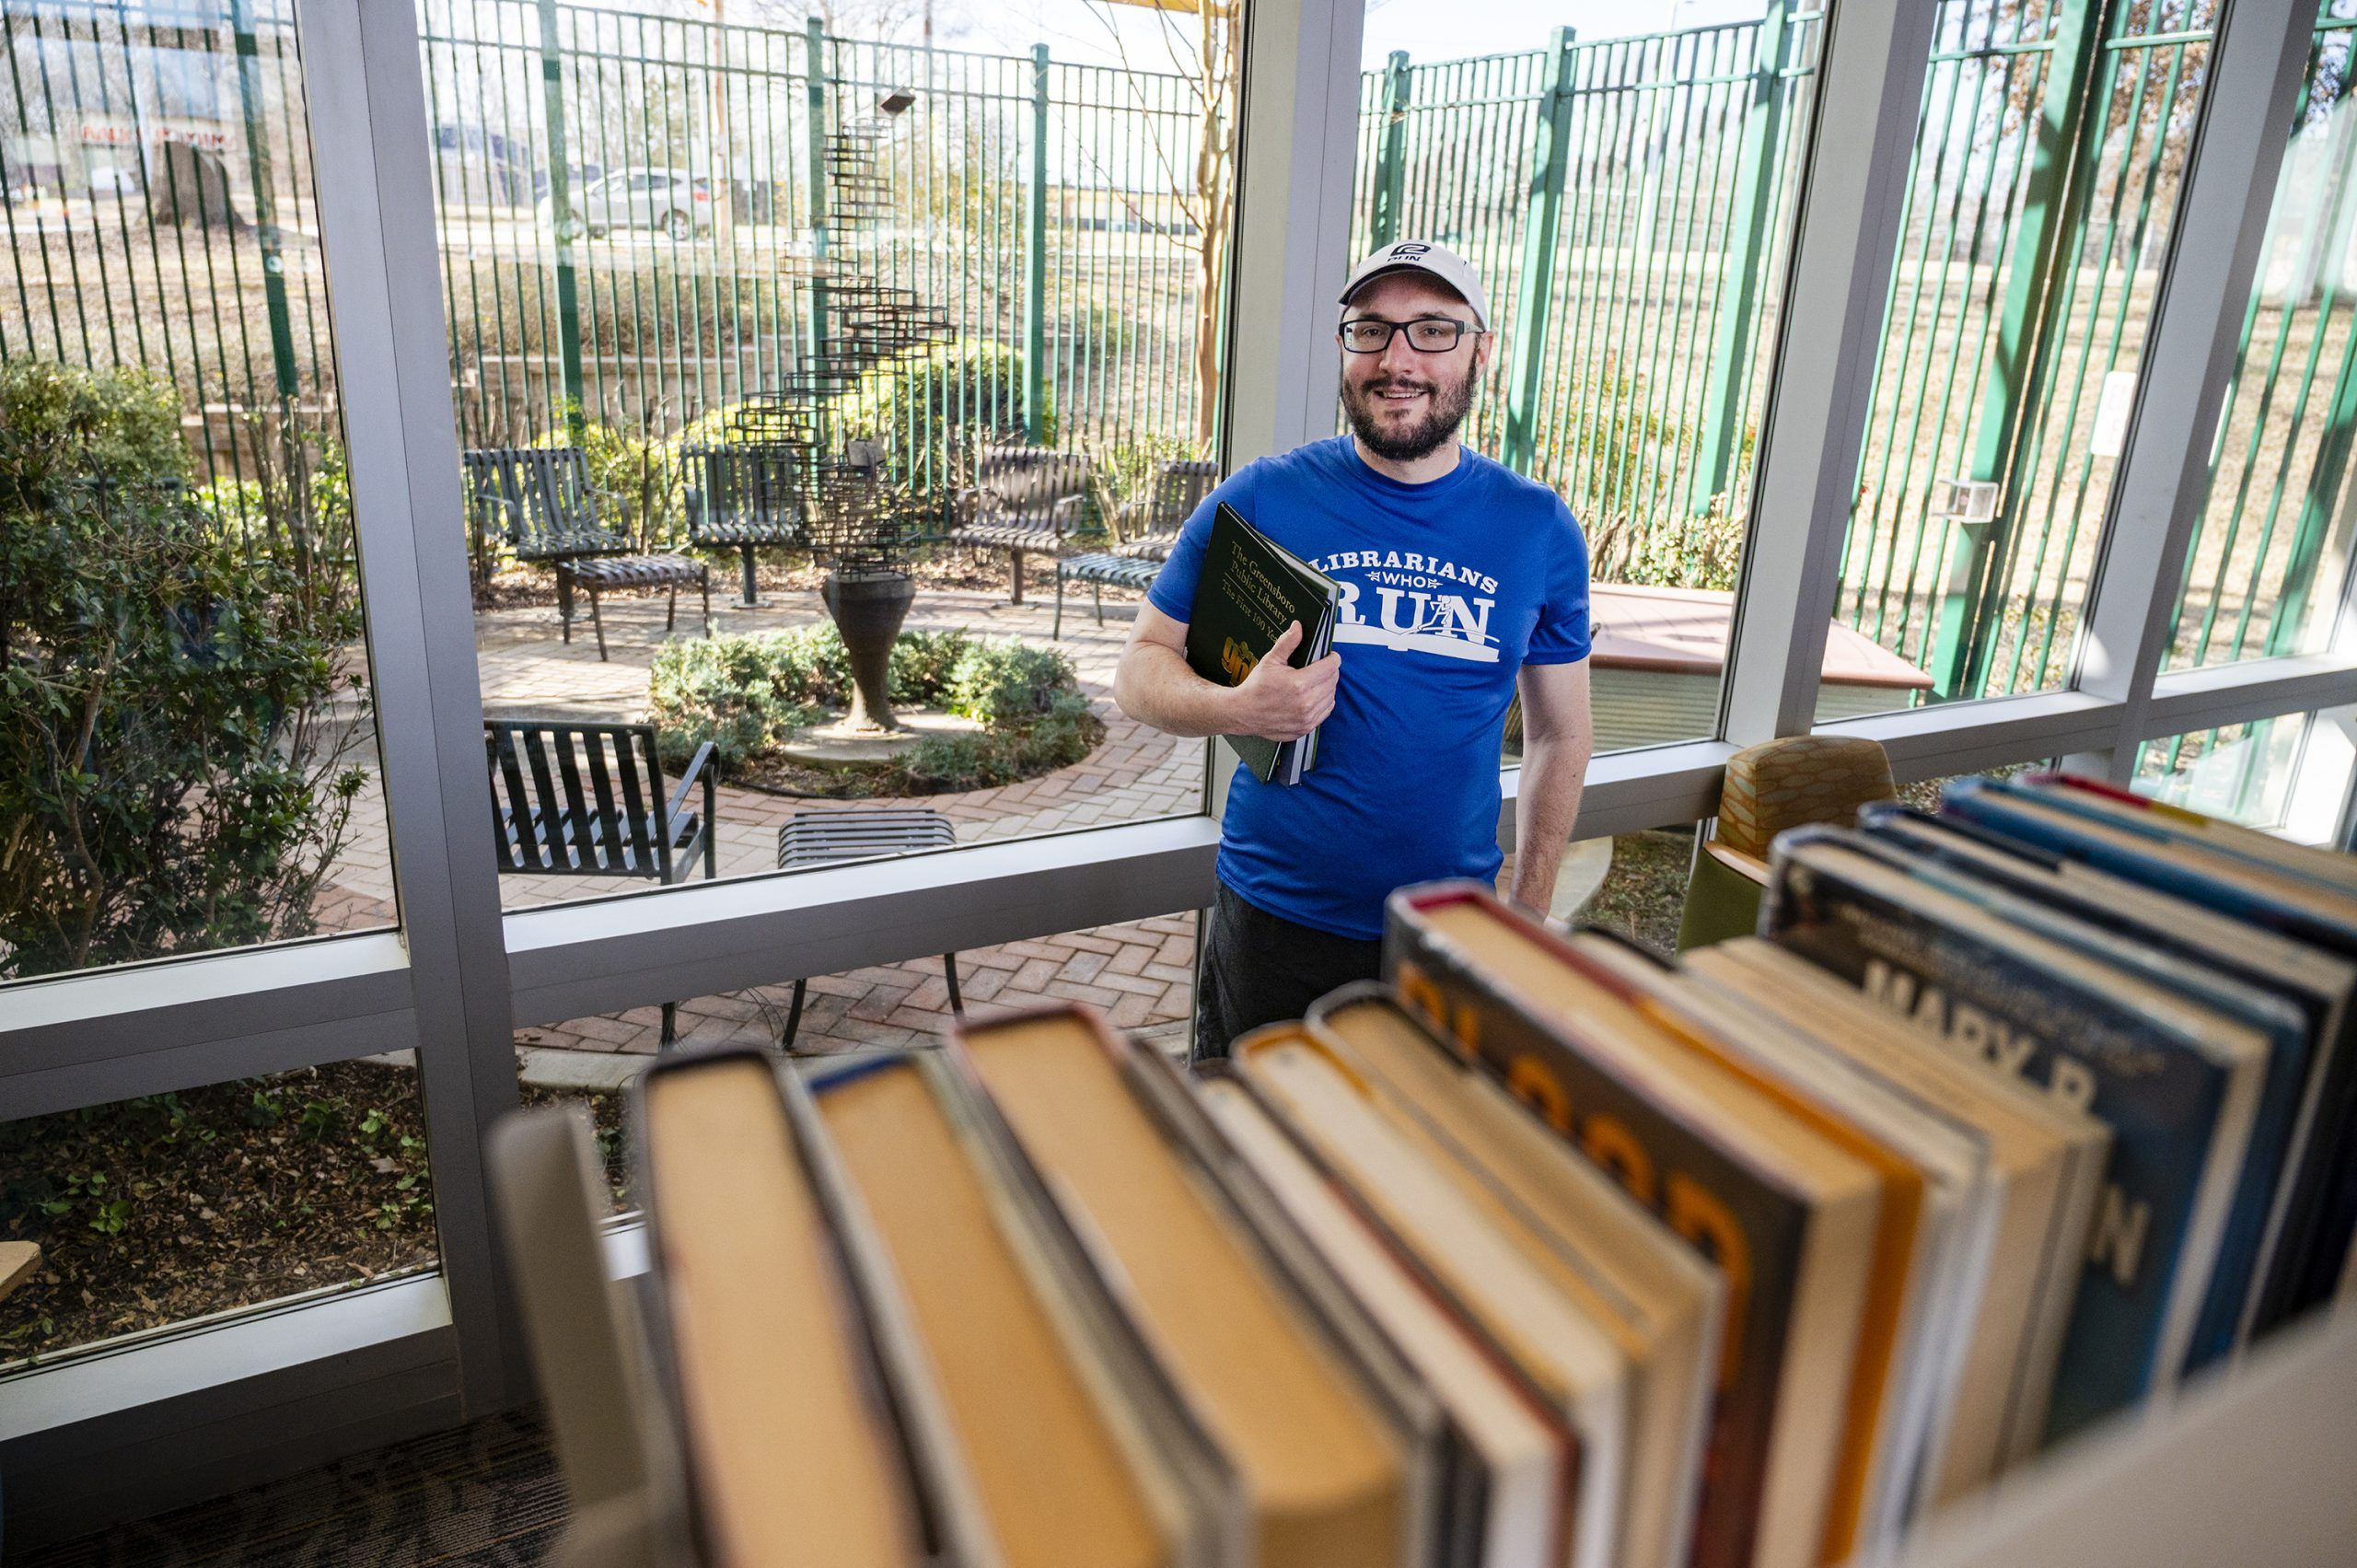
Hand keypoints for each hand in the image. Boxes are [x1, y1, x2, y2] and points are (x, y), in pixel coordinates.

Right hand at [1228, 621, 1340, 741]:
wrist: (1243, 712)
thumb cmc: (1255, 688)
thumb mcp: (1270, 660)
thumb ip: (1287, 643)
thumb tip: (1298, 627)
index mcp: (1299, 684)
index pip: (1330, 667)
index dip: (1333, 658)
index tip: (1331, 656)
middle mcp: (1305, 703)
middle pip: (1333, 681)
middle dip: (1330, 672)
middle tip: (1321, 668)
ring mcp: (1306, 717)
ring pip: (1331, 697)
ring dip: (1327, 687)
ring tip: (1316, 682)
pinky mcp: (1305, 727)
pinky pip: (1325, 712)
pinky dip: (1323, 703)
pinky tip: (1313, 697)